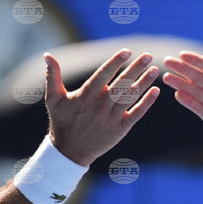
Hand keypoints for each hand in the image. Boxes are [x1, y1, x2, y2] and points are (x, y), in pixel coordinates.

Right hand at [45, 48, 159, 165]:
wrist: (69, 152)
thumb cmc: (61, 121)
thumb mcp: (53, 99)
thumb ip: (53, 76)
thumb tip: (47, 55)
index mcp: (86, 96)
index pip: (103, 75)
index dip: (115, 62)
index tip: (127, 51)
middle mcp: (100, 106)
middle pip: (121, 84)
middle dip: (135, 69)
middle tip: (147, 56)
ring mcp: (111, 118)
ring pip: (130, 97)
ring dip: (144, 82)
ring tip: (155, 70)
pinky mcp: (120, 130)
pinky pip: (136, 114)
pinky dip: (146, 103)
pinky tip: (156, 91)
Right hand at [161, 43, 202, 155]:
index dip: (197, 61)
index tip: (183, 54)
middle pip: (198, 77)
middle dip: (183, 69)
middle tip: (167, 61)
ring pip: (194, 91)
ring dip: (180, 84)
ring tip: (166, 77)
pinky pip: (197, 108)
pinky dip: (187, 101)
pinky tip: (177, 94)